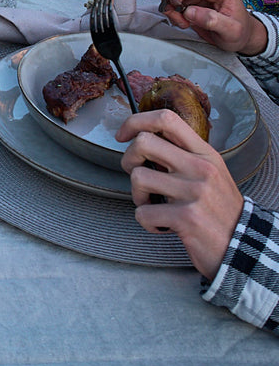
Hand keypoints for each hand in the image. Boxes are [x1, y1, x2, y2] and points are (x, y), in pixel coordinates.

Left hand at [116, 111, 244, 278]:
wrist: (243, 247)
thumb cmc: (219, 210)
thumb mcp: (210, 174)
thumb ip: (182, 156)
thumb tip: (144, 143)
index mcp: (204, 153)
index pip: (166, 119)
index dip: (136, 121)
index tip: (123, 135)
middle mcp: (200, 168)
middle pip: (143, 142)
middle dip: (128, 159)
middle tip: (138, 176)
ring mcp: (194, 192)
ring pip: (138, 177)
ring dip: (138, 196)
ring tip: (153, 205)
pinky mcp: (186, 218)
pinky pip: (143, 213)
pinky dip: (146, 222)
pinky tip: (162, 226)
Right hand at [159, 0, 267, 54]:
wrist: (242, 34)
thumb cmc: (240, 31)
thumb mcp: (232, 30)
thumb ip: (213, 21)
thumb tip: (189, 12)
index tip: (175, 7)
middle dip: (173, 3)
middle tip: (182, 21)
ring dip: (171, 8)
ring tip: (185, 22)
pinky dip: (172, 11)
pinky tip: (184, 21)